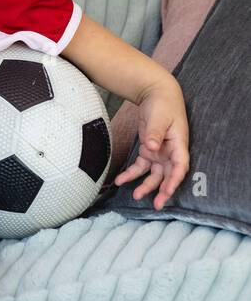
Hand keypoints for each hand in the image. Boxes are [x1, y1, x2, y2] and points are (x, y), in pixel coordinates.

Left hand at [114, 78, 189, 209]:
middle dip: (163, 191)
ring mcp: (160, 153)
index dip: (174, 180)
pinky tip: (121, 180)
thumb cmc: (163, 105)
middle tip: (155, 205)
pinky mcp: (148, 151)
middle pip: (168, 175)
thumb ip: (155, 133)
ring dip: (146, 186)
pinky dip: (132, 174)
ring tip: (136, 197)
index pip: (179, 166)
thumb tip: (151, 147)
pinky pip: (141, 166)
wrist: (157, 95)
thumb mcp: (160, 117)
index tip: (167, 191)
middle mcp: (171, 152)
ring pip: (154, 175)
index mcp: (179, 145)